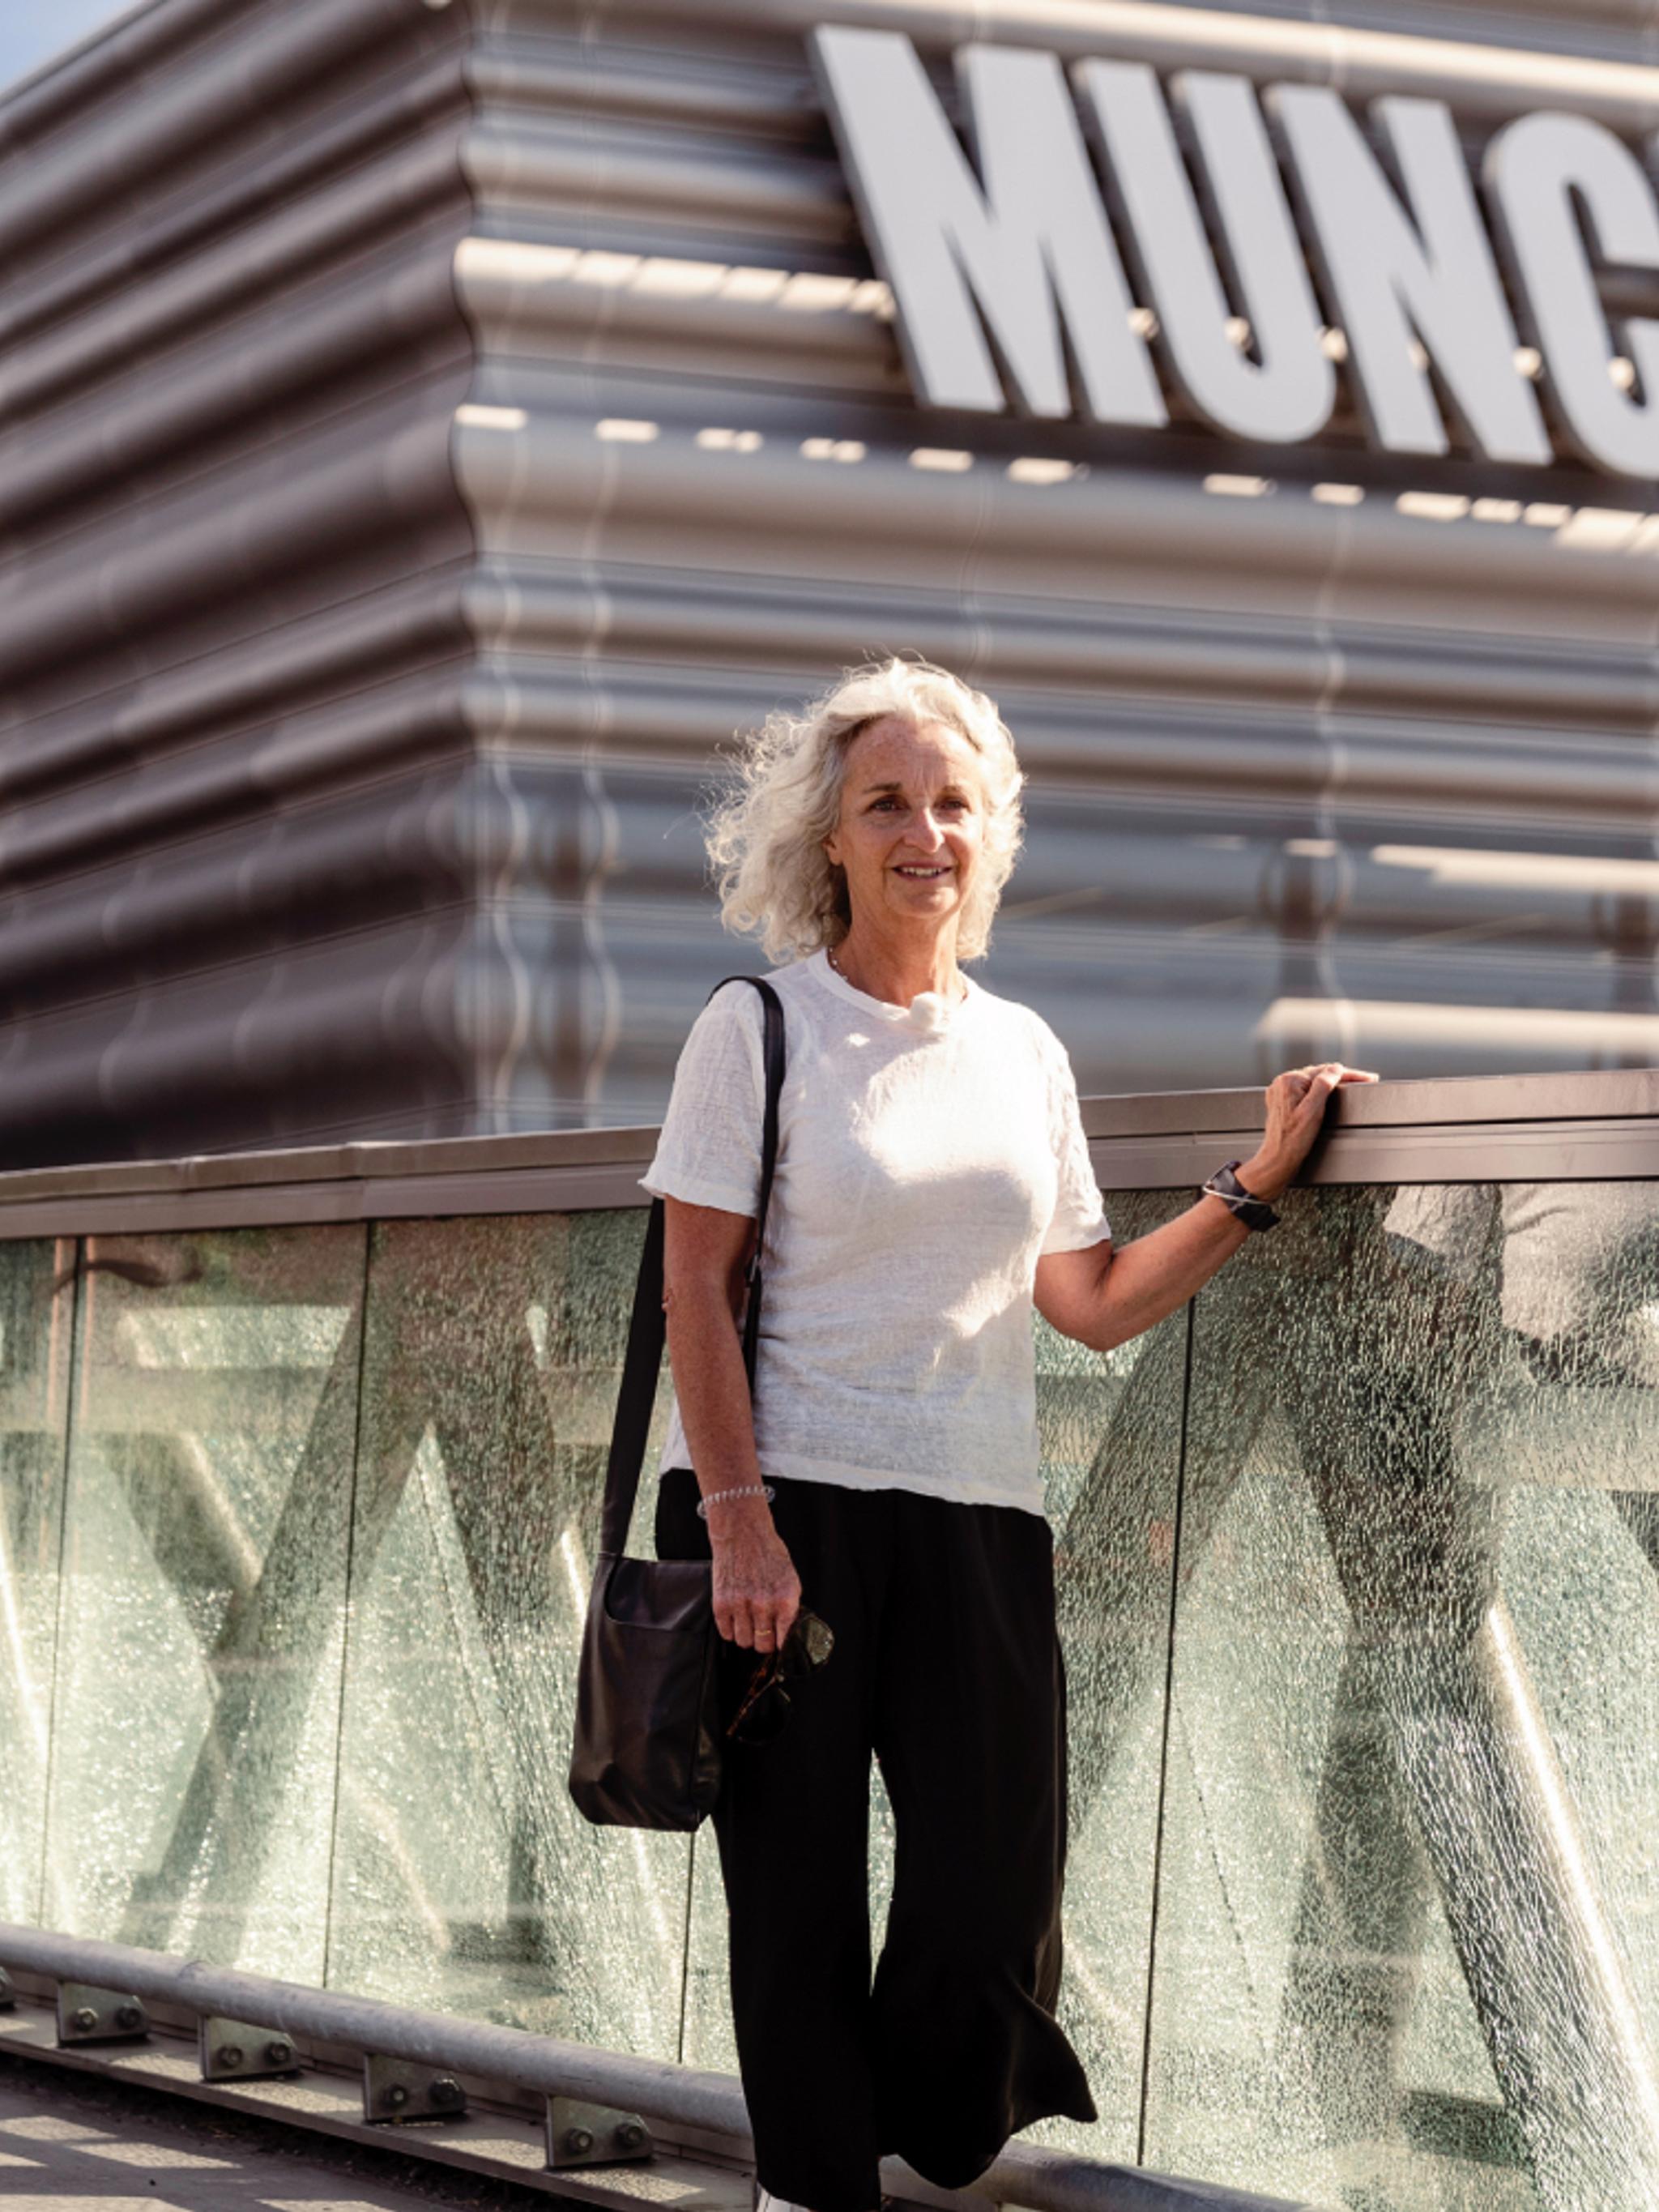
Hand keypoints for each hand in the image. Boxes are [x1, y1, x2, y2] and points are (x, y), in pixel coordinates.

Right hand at [707, 1496, 800, 1649]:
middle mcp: (764, 1605)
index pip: (785, 1640)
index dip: (782, 1645)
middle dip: (764, 1641)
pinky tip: (736, 1616)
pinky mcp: (721, 1604)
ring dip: (746, 1635)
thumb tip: (788, 1633)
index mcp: (786, 1600)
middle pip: (763, 1645)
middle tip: (763, 1631)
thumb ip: (790, 1607)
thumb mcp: (790, 1579)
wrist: (742, 1533)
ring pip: (744, 1642)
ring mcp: (741, 1605)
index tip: (779, 1643)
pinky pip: (726, 1633)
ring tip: (748, 1621)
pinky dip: (731, 1629)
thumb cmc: (768, 1554)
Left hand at [1240, 1061, 1378, 1202]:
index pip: (1325, 1071)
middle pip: (1318, 1074)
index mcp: (1289, 1082)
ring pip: (1312, 1081)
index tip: (1367, 1078)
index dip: (1349, 1074)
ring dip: (1331, 1082)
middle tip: (1364, 1079)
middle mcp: (1281, 1084)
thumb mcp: (1314, 1110)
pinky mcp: (1281, 1102)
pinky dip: (1319, 1091)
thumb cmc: (1294, 1140)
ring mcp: (1280, 1092)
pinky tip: (1329, 1093)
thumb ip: (1324, 1085)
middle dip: (1342, 1077)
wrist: (1278, 1159)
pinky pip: (1304, 1090)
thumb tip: (1335, 1069)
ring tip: (1351, 1083)